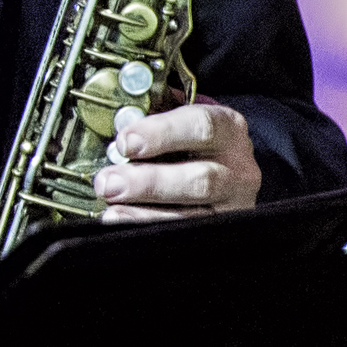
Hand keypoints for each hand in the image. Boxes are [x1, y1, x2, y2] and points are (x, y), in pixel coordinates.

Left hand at [91, 99, 259, 222]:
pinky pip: (184, 232)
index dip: (161, 133)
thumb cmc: (187, 138)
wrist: (217, 164)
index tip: (125, 143)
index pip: (202, 126)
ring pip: (193, 214)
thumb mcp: (176, 116)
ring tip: (110, 203)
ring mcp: (233, 203)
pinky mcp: (219, 228)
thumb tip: (115, 121)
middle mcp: (238, 167)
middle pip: (200, 179)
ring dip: (143, 211)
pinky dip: (148, 225)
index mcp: (228, 128)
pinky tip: (122, 219)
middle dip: (148, 182)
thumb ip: (151, 114)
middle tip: (109, 182)